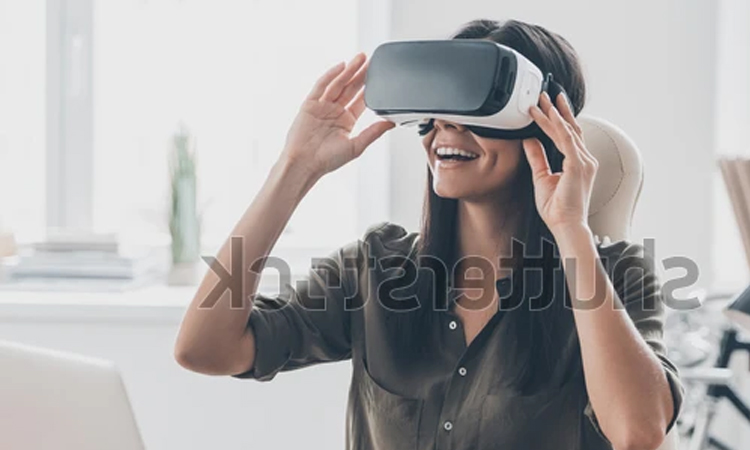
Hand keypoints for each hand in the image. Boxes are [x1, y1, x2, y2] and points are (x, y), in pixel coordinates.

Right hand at [280, 53, 395, 178]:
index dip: (369, 87)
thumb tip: (391, 123)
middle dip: (361, 74)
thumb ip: (373, 132)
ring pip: (338, 84)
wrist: (305, 164)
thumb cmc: (327, 160)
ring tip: (360, 58)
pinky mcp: (310, 104)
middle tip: (371, 60)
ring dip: (349, 71)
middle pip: (350, 88)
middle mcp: (334, 112)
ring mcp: (322, 106)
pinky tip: (341, 67)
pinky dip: (331, 75)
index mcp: (346, 121)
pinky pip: (321, 86)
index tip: (380, 76)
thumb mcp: (356, 146)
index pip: (360, 100)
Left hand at [522, 92, 597, 235]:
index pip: (569, 135)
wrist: (566, 225)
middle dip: (557, 110)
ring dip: (553, 114)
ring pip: (567, 131)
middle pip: (570, 128)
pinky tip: (549, 115)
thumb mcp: (542, 177)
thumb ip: (537, 157)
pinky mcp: (578, 166)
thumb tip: (529, 140)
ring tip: (542, 100)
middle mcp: (585, 159)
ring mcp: (584, 162)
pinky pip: (566, 140)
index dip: (559, 118)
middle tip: (545, 94)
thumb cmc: (558, 209)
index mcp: (579, 163)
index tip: (550, 105)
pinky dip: (557, 126)